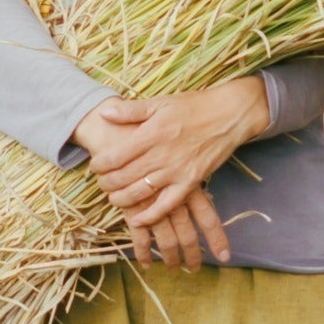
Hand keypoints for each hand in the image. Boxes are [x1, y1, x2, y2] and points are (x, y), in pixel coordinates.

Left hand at [71, 77, 270, 265]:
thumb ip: (131, 111)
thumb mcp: (160, 102)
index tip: (94, 166)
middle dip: (107, 183)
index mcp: (151, 134)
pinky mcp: (191, 182)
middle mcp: (161, 155)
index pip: (116, 156)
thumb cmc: (193, 106)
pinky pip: (168, 204)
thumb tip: (105, 114)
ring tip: (112, 198)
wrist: (228, 115)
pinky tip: (138, 220)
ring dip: (123, 199)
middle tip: (100, 183)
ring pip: (141, 192)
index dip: (101, 164)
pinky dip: (151, 215)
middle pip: (125, 176)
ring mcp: (177, 171)